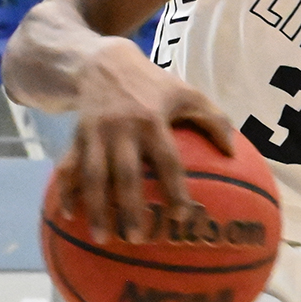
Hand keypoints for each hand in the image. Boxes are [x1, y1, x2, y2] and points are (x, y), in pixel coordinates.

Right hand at [50, 37, 236, 242]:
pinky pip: (68, 167)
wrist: (104, 63)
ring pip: (93, 176)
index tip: (182, 216)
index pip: (166, 159)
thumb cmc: (154, 85)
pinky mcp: (76, 137)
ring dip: (96, 208)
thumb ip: (214, 120)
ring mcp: (95, 134)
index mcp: (152, 119)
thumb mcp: (187, 93)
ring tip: (102, 239)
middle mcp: (122, 129)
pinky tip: (67, 215)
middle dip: (130, 207)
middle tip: (138, 239)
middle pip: (125, 174)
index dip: (174, 188)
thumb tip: (234, 153)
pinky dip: (65, 191)